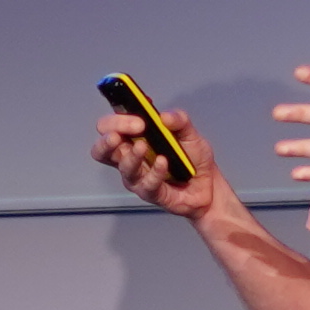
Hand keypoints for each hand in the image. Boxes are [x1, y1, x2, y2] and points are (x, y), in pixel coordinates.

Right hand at [90, 95, 227, 221]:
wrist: (209, 185)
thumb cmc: (192, 158)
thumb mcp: (190, 133)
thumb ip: (179, 120)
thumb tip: (164, 116)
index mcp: (132, 138)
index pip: (109, 127)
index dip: (116, 121)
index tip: (137, 118)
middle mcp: (128, 157)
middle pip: (101, 150)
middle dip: (108, 138)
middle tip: (129, 131)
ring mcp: (137, 177)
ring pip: (122, 167)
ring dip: (131, 156)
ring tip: (144, 147)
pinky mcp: (149, 193)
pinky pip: (146, 184)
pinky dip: (154, 172)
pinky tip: (164, 163)